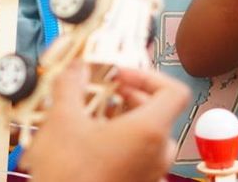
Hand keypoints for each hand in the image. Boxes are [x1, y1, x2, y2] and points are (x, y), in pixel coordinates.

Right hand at [20, 62, 189, 181]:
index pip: (174, 91)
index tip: (119, 76)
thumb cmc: (69, 174)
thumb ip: (72, 85)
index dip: (147, 76)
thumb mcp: (62, 120)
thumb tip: (77, 67)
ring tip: (90, 116)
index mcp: (150, 131)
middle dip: (128, 96)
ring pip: (146, 135)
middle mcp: (158, 154)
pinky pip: (138, 155)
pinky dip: (120, 141)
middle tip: (101, 91)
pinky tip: (90, 141)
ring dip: (122, 118)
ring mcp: (150, 174)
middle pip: (158, 112)